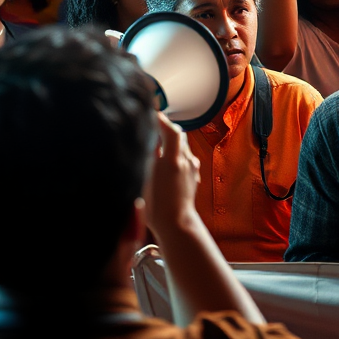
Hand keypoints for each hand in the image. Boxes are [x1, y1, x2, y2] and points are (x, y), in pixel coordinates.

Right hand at [145, 112, 200, 240]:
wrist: (177, 225)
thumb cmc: (156, 208)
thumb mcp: (145, 181)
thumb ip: (149, 158)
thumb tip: (150, 141)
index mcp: (173, 160)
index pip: (170, 130)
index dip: (161, 119)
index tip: (152, 113)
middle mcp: (185, 160)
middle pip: (179, 135)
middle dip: (166, 129)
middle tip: (152, 128)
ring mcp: (191, 168)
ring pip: (183, 146)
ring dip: (171, 143)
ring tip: (157, 146)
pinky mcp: (193, 176)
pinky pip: (185, 158)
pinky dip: (176, 155)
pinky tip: (166, 163)